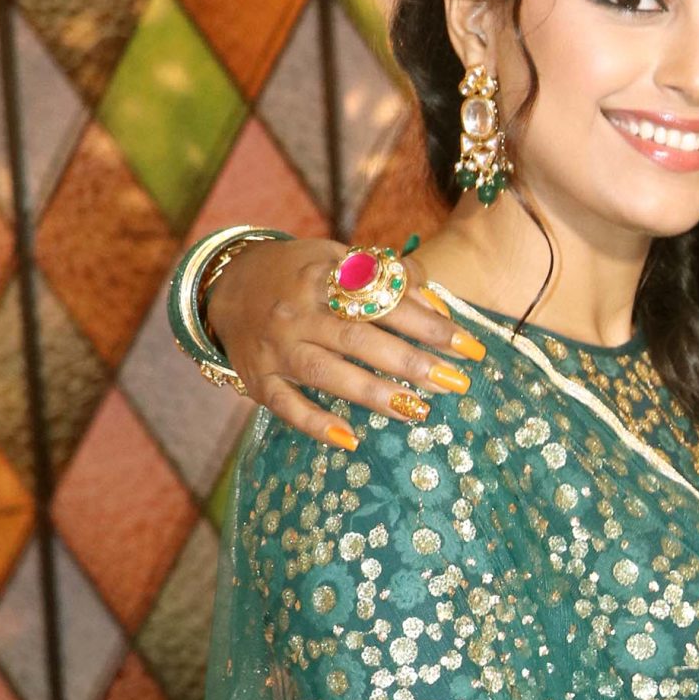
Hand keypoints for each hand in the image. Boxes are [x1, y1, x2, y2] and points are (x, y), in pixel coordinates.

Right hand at [211, 239, 484, 446]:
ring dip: (376, 394)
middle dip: (411, 363)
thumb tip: (440, 310)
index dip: (430, 324)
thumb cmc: (301, 274)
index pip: (385, 301)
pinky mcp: (260, 379)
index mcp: (324, 276)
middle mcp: (299, 312)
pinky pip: (287, 406)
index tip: (470, 347)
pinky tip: (352, 439)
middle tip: (455, 384)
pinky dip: (317, 424)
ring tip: (419, 412)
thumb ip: (388, 281)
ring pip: (329, 374)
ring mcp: (277, 347)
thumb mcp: (338, 260)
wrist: (228, 283)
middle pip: (360, 339)